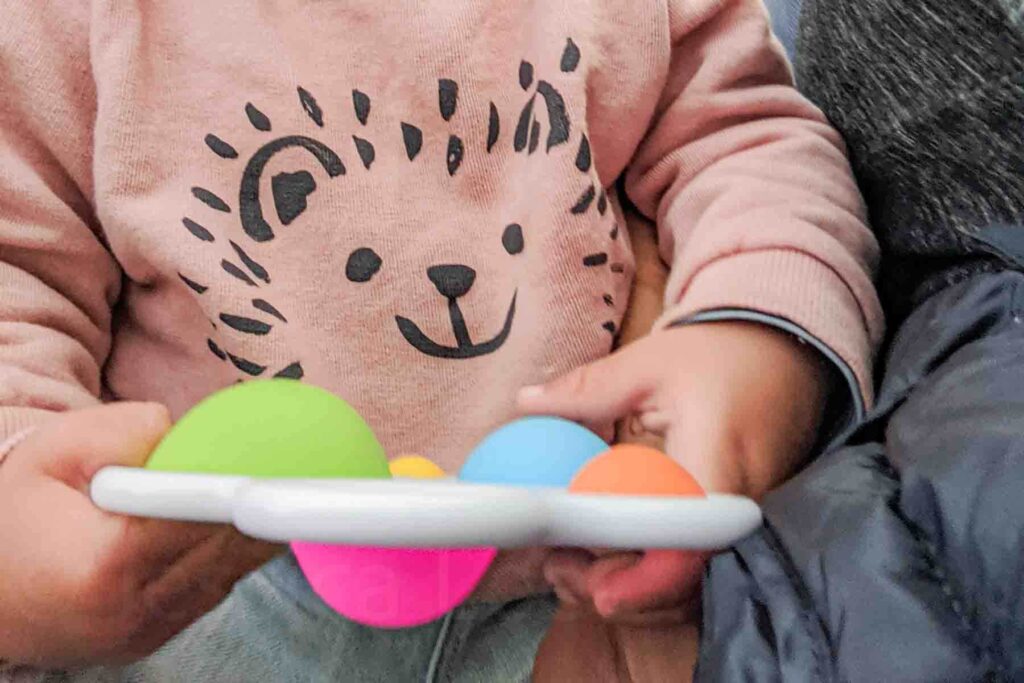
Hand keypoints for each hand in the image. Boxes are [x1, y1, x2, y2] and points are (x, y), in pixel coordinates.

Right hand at [0, 403, 281, 667]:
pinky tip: (225, 521)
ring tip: (262, 487)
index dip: (244, 492)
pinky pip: (213, 589)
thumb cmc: (18, 507)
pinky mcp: (154, 641)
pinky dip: (224, 554)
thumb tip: (196, 435)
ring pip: (230, 572)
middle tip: (295, 465)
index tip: (285, 470)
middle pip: (227, 547)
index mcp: (104, 563)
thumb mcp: (58, 449)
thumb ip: (128, 432)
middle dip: (256, 503)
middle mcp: (131, 610)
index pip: (200, 519)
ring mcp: (146, 632)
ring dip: (247, 529)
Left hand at [518, 321, 829, 620]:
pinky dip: (656, 574)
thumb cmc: (723, 354)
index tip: (597, 593)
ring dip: (633, 588)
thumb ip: (587, 389)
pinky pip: (701, 565)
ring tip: (572, 569)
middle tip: (559, 573)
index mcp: (717, 466)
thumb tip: (526, 401)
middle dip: (621, 592)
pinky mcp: (743, 525)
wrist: (788, 350)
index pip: (690, 549)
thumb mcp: (649, 363)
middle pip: (687, 581)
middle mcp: (741, 507)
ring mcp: (748, 522)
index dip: (646, 583)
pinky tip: (612, 560)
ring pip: (694, 583)